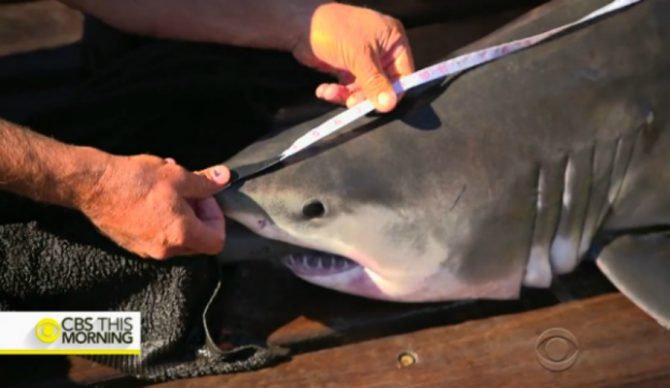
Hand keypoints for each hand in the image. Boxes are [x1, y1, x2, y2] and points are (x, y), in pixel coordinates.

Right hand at [79, 154, 229, 259]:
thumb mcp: (178, 176)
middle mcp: (165, 250)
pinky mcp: (133, 244)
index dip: (216, 218)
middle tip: (189, 192)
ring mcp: (147, 250)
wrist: (93, 185)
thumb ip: (206, 183)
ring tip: (169, 189)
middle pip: (198, 241)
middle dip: (199, 215)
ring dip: (181, 214)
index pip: (217, 241)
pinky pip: (159, 236)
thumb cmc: (136, 180)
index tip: (204, 198)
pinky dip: (163, 219)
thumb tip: (225, 178)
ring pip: (178, 237)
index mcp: (181, 235)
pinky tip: (153, 197)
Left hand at [292, 3, 414, 111]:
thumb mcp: (359, 57)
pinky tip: (324, 89)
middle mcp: (382, 51)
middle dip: (365, 96)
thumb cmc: (335, 31)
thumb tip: (389, 105)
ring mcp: (364, 61)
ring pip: (364, 90)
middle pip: (383, 85)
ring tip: (330, 93)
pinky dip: (337, 92)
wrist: (299, 25)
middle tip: (351, 103)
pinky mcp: (347, 69)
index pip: (404, 74)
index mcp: (393, 41)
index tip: (379, 105)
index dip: (393, 92)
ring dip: (347, 95)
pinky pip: (348, 88)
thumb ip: (375, 82)